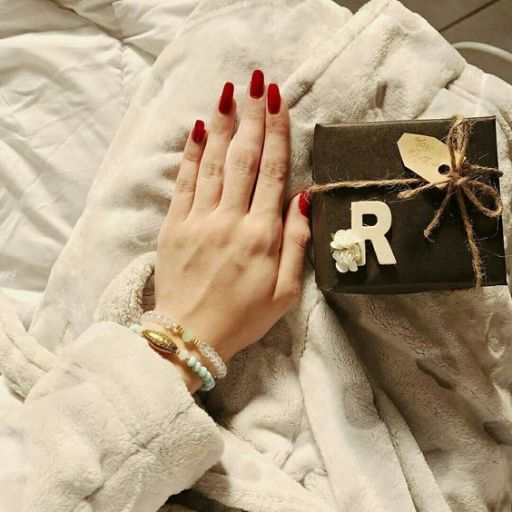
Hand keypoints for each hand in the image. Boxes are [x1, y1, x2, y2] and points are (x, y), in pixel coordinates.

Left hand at [153, 70, 310, 368]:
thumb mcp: (285, 292)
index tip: (278, 102)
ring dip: (224, 125)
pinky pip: (184, 182)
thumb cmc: (243, 317)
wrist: (190, 336)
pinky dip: (192, 153)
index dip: (277, 133)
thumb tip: (303, 197)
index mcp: (262, 236)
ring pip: (214, 162)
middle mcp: (231, 220)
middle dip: (253, 116)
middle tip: (257, 82)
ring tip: (230, 92)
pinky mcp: (174, 226)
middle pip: (245, 158)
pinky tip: (199, 129)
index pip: (274, 172)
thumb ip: (297, 243)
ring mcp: (199, 220)